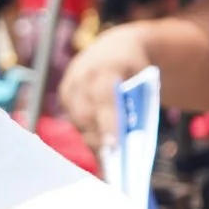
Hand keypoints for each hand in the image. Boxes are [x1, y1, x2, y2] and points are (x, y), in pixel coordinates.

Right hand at [57, 25, 152, 151]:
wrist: (115, 47)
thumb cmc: (136, 69)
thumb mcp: (144, 81)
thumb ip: (136, 106)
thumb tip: (129, 144)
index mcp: (105, 68)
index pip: (104, 98)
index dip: (108, 123)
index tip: (114, 146)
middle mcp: (81, 77)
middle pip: (86, 116)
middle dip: (100, 140)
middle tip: (115, 161)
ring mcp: (69, 86)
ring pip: (79, 123)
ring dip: (95, 139)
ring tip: (110, 155)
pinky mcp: (64, 95)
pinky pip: (75, 121)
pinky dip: (89, 133)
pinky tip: (102, 145)